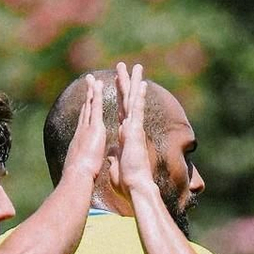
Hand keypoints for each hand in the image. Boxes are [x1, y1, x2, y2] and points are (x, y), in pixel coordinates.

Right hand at [61, 73, 105, 182]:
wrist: (77, 176)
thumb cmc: (80, 177)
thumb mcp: (82, 168)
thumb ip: (84, 163)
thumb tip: (84, 166)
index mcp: (82, 141)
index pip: (85, 124)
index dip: (87, 112)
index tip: (88, 103)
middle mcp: (82, 131)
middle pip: (85, 110)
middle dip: (87, 97)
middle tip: (88, 84)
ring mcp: (87, 127)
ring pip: (90, 105)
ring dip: (91, 91)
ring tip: (92, 78)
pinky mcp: (94, 127)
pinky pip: (96, 106)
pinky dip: (97, 94)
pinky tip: (98, 83)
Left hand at [109, 61, 155, 201]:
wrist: (135, 186)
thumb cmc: (127, 180)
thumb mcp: (117, 165)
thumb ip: (115, 156)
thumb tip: (111, 155)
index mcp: (125, 134)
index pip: (122, 110)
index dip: (120, 96)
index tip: (118, 83)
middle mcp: (132, 128)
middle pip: (128, 101)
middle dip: (126, 83)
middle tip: (124, 66)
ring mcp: (135, 128)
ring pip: (134, 101)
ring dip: (134, 83)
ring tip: (135, 67)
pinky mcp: (136, 132)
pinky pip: (138, 111)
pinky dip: (140, 97)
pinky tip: (142, 84)